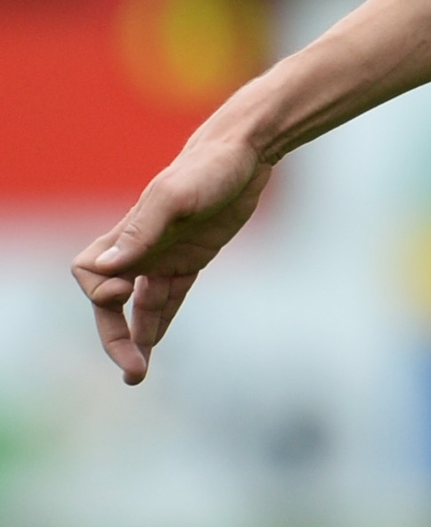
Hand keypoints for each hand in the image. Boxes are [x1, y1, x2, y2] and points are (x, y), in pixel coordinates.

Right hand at [72, 132, 272, 383]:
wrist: (245, 153)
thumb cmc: (207, 168)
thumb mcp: (174, 195)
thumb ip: (141, 230)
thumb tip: (105, 269)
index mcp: (128, 234)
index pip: (89, 274)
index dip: (97, 292)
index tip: (122, 293)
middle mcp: (141, 249)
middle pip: (110, 303)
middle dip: (115, 337)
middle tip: (132, 369)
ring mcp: (165, 256)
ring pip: (140, 307)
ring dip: (137, 338)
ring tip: (137, 373)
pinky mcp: (192, 259)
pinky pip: (169, 298)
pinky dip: (161, 321)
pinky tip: (155, 345)